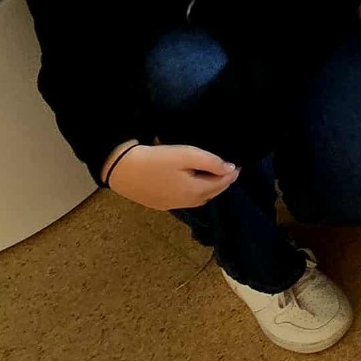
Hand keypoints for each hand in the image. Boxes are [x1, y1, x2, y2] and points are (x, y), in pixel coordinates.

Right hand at [105, 142, 239, 211]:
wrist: (122, 169)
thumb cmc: (156, 159)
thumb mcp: (186, 155)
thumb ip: (211, 162)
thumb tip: (230, 169)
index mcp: (195, 192)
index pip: (221, 184)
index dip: (231, 174)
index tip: (238, 164)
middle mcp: (186, 202)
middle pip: (211, 193)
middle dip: (222, 182)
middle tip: (228, 169)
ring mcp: (172, 205)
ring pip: (199, 199)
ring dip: (209, 188)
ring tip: (213, 175)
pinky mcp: (160, 204)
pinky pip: (185, 200)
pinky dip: (195, 192)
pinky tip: (192, 183)